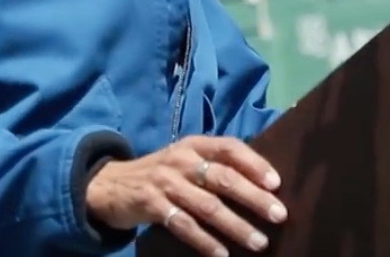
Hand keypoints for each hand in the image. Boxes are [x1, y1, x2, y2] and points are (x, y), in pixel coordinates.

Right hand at [85, 135, 287, 256]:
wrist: (110, 185)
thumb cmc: (161, 174)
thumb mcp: (185, 160)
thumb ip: (214, 166)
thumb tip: (261, 185)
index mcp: (194, 145)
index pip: (229, 147)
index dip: (254, 163)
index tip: (276, 183)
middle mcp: (181, 159)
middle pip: (223, 178)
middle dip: (254, 197)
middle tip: (279, 215)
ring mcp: (165, 182)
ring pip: (207, 206)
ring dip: (236, 225)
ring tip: (258, 241)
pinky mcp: (151, 204)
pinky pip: (184, 225)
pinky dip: (205, 241)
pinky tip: (222, 254)